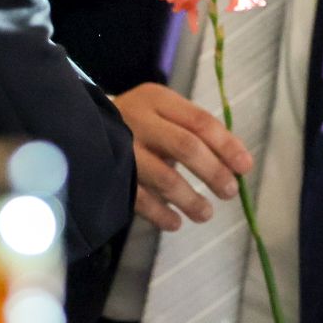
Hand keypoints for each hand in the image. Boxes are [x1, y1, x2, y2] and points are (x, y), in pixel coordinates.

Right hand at [114, 83, 252, 230]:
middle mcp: (139, 120)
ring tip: (206, 214)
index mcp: (158, 100)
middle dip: (213, 172)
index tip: (245, 167)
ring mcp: (122, 148)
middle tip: (230, 192)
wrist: (78, 124)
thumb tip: (235, 163)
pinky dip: (161, 214)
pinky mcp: (109, 174)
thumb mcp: (161, 111)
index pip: (200, 122)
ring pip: (164, 177)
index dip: (227, 145)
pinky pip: (140, 199)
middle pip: (186, 147)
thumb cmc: (134, 121)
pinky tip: (175, 223)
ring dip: (191, 199)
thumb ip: (193, 130)